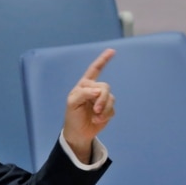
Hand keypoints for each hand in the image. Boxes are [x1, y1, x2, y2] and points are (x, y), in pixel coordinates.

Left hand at [62, 48, 115, 163]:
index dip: (103, 60)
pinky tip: (98, 120)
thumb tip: (98, 91)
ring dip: (104, 109)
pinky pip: (112, 109)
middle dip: (101, 99)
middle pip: (105, 87)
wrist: (78, 133)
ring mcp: (102, 99)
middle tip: (95, 110)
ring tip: (95, 116)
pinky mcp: (108, 109)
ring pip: (110, 98)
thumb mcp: (73, 103)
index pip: (94, 70)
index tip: (112, 51)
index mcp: (85, 85)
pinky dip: (106, 115)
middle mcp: (94, 90)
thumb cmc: (72, 116)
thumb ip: (84, 94)